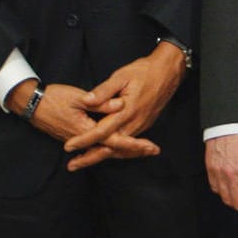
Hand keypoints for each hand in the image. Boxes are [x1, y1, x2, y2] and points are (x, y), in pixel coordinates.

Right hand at [10, 81, 158, 167]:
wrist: (31, 104)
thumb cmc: (53, 98)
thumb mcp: (78, 97)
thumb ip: (100, 102)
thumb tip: (120, 105)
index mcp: (87, 130)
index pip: (115, 140)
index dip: (134, 144)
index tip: (149, 147)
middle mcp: (84, 139)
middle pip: (112, 149)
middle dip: (133, 151)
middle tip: (152, 151)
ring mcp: (79, 139)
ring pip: (105, 149)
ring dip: (123, 151)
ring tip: (141, 151)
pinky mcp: (75, 137)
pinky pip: (96, 146)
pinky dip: (109, 147)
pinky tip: (117, 147)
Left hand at [64, 42, 187, 169]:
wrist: (168, 71)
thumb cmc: (144, 71)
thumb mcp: (121, 76)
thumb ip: (104, 91)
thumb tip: (86, 101)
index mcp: (126, 112)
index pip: (101, 131)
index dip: (84, 140)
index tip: (68, 147)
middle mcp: (134, 123)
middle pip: (110, 147)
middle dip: (90, 158)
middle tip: (72, 166)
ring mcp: (141, 126)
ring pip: (119, 148)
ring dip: (101, 156)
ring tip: (83, 162)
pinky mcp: (144, 124)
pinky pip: (127, 144)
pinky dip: (115, 151)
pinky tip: (105, 152)